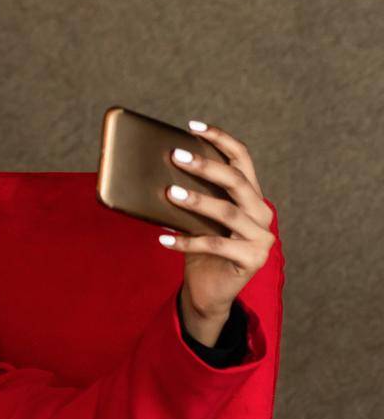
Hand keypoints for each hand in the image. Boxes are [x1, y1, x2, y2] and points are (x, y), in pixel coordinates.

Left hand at [158, 121, 276, 327]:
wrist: (209, 291)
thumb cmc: (201, 251)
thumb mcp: (196, 220)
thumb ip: (191, 199)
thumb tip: (157, 174)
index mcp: (250, 196)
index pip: (241, 159)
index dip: (221, 139)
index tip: (193, 126)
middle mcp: (261, 212)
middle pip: (236, 181)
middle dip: (206, 166)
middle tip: (176, 156)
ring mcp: (262, 236)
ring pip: (228, 212)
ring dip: (196, 201)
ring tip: (169, 193)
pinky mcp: (253, 259)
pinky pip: (216, 245)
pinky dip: (187, 241)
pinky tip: (163, 239)